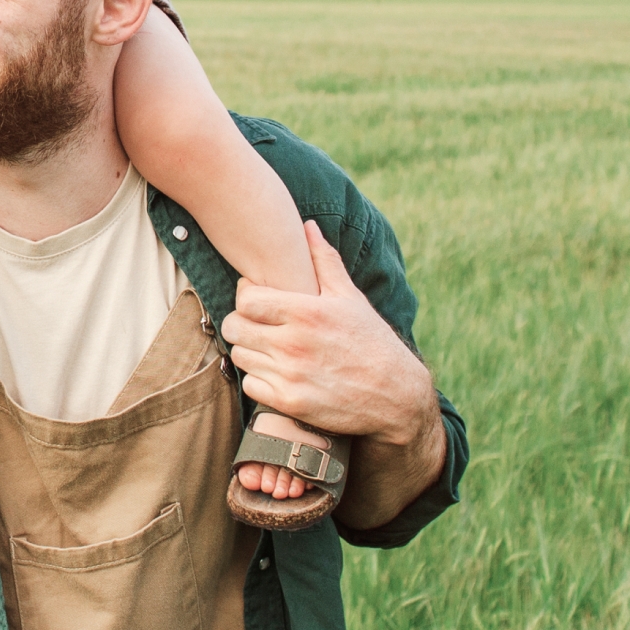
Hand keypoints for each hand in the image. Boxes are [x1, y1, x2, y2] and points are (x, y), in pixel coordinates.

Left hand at [222, 221, 436, 447]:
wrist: (395, 395)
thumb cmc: (371, 341)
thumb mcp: (351, 297)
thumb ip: (324, 261)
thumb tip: (307, 226)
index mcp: (307, 312)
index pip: (246, 299)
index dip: (247, 296)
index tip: (258, 299)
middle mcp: (294, 343)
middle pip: (235, 327)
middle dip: (242, 323)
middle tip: (258, 324)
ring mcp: (290, 375)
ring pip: (240, 356)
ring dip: (250, 350)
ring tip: (269, 347)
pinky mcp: (289, 403)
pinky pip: (250, 385)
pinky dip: (258, 379)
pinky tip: (276, 372)